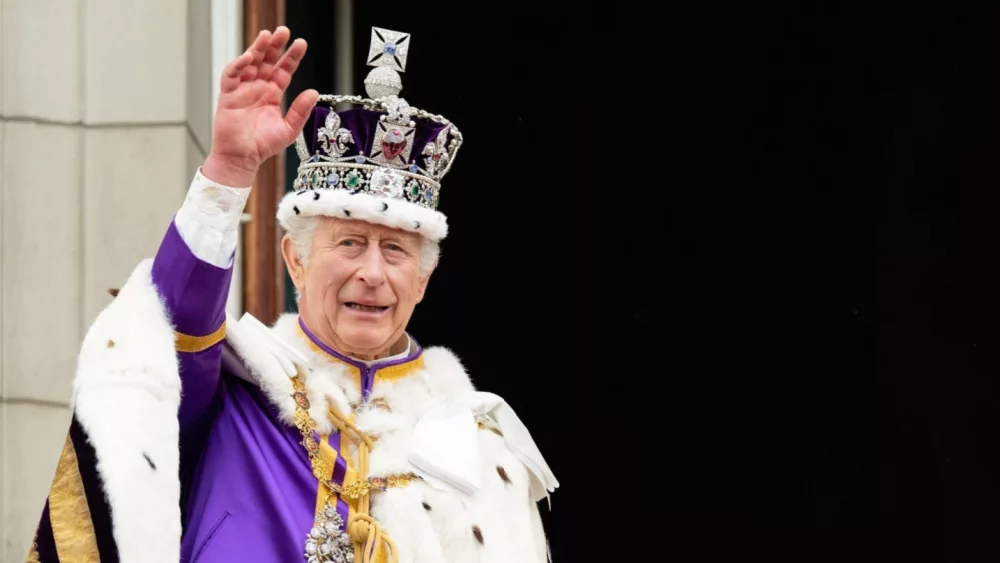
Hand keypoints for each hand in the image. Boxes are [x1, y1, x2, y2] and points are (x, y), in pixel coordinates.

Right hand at [203, 26, 318, 186]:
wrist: (242, 159)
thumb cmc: (263, 146)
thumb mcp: (289, 129)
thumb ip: (300, 111)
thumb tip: (314, 92)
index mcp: (272, 94)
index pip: (283, 70)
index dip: (291, 57)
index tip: (301, 44)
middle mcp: (258, 88)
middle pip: (266, 61)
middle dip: (275, 46)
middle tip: (283, 31)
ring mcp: (242, 90)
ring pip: (249, 63)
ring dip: (257, 49)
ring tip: (266, 36)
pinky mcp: (228, 95)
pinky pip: (231, 75)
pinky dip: (238, 65)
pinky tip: (248, 58)